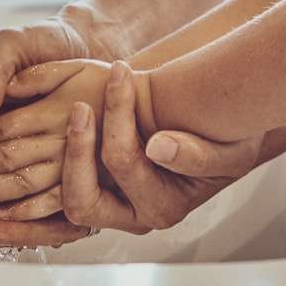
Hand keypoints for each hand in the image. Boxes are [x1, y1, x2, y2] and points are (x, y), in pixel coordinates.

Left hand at [54, 61, 261, 233]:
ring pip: (69, 198)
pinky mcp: (99, 191)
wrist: (220, 134)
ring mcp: (112, 205)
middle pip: (83, 199)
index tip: (122, 72)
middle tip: (83, 105)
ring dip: (66, 155)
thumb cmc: (228, 141)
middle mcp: (133, 213)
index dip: (117, 116)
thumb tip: (158, 146)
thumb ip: (197, 154)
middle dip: (78, 148)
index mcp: (164, 208)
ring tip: (77, 108)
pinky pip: (64, 193)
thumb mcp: (230, 150)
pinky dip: (55, 172)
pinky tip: (65, 125)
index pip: (126, 164)